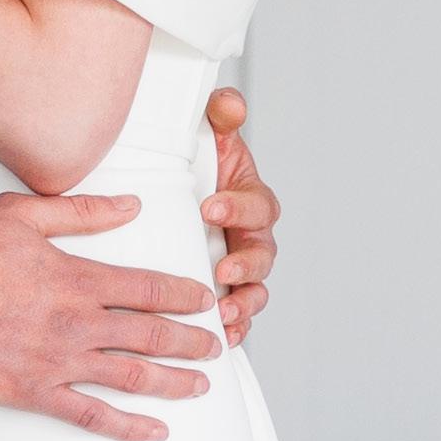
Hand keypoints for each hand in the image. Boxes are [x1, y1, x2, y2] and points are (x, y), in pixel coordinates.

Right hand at [0, 193, 220, 440]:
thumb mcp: (21, 214)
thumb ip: (82, 212)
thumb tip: (130, 206)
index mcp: (77, 278)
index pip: (149, 288)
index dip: (184, 295)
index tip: (204, 301)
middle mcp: (77, 323)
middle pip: (152, 335)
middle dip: (191, 342)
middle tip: (218, 347)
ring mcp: (58, 363)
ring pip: (132, 377)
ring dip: (172, 383)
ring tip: (200, 387)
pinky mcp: (32, 393)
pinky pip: (91, 416)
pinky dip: (127, 426)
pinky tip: (153, 432)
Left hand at [202, 86, 278, 344]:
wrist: (178, 196)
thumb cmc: (199, 168)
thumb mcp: (209, 137)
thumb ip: (221, 116)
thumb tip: (228, 104)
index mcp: (251, 199)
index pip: (257, 205)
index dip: (237, 207)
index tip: (210, 207)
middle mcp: (252, 237)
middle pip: (263, 255)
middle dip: (246, 265)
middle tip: (222, 270)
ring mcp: (241, 268)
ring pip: (256, 291)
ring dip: (244, 303)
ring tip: (225, 312)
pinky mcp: (226, 292)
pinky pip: (239, 315)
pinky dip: (235, 328)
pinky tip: (222, 336)